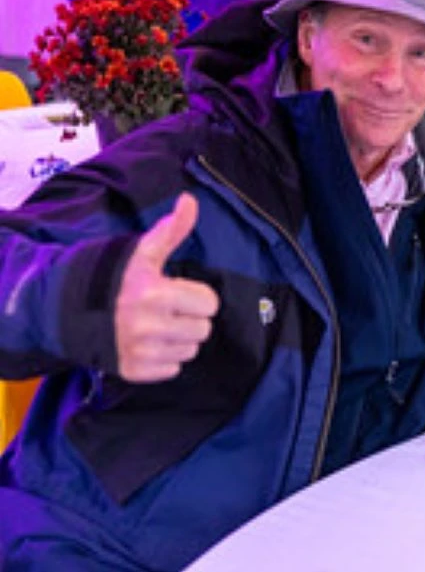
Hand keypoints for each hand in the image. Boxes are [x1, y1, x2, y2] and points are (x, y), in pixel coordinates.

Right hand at [115, 193, 219, 382]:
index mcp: (153, 294)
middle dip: (190, 318)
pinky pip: (172, 369)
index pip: (210, 303)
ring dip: (179, 338)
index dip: (198, 295)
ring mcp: (138, 351)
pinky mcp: (131, 371)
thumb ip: (171, 230)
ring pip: (190, 350)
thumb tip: (190, 200)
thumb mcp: (142, 253)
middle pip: (203, 329)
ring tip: (157, 324)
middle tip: (168, 309)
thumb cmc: (113, 278)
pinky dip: (164, 358)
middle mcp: (147, 326)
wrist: (66, 310)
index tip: (178, 290)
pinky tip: (148, 342)